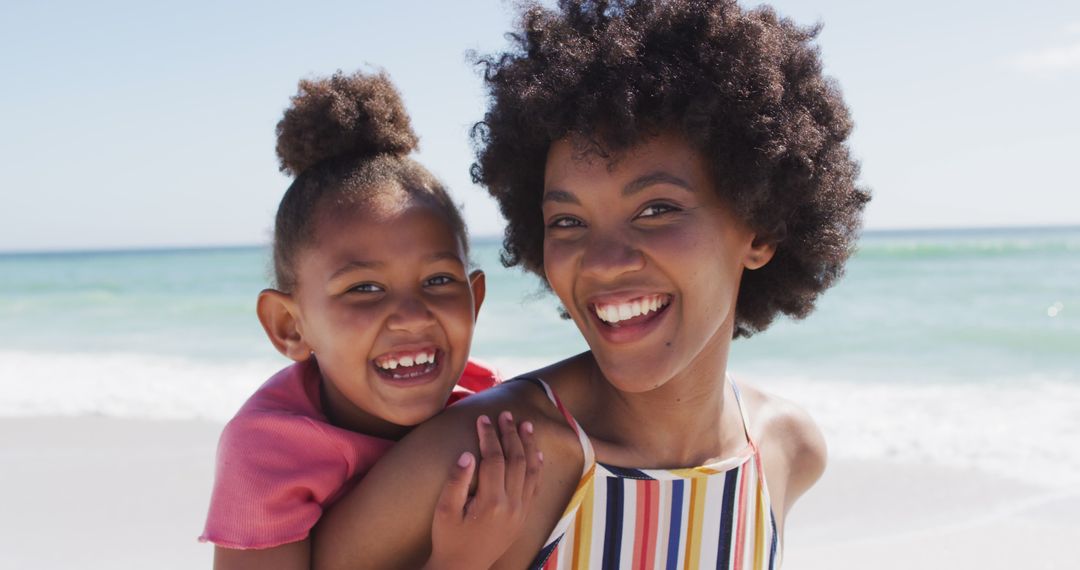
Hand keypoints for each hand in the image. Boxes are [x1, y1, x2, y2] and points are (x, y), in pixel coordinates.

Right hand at [424, 411, 542, 569]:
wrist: (463, 567)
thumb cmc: (449, 538)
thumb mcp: (444, 511)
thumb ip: (456, 481)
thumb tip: (467, 454)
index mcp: (491, 502)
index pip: (494, 459)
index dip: (489, 436)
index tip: (483, 419)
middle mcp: (511, 505)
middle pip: (516, 460)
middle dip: (511, 434)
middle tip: (506, 414)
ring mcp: (521, 511)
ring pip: (530, 471)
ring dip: (529, 445)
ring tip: (526, 425)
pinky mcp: (523, 516)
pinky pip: (535, 486)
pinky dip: (537, 467)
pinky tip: (536, 453)